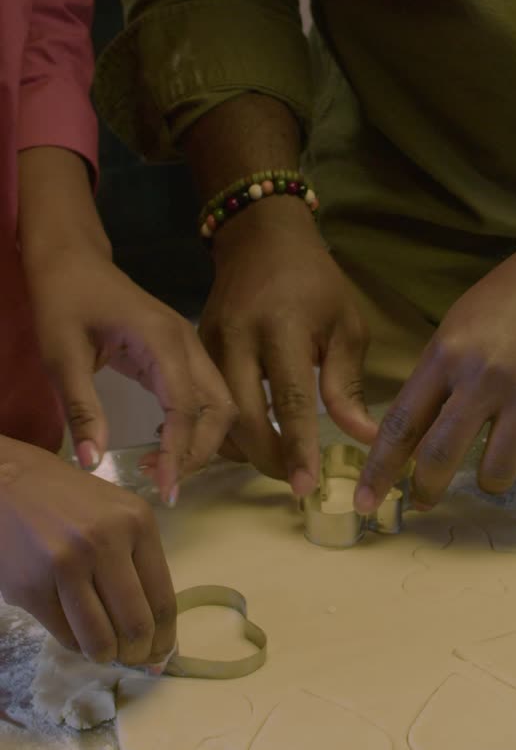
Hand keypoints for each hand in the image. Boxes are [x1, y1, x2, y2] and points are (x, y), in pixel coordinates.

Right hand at [0, 439, 175, 664]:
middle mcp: (105, 542)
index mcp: (137, 522)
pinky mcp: (31, 587)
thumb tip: (156, 635)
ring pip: (99, 639)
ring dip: (106, 656)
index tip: (160, 653)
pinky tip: (77, 633)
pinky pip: (64, 636)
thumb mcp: (118, 516)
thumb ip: (138, 565)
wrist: (8, 483)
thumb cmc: (70, 502)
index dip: (164, 638)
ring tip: (104, 651)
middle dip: (137, 654)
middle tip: (132, 658)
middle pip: (135, 625)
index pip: (162, 599)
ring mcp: (65, 565)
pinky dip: (76, 645)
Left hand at [25, 247, 235, 503]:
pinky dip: (194, 426)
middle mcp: (187, 343)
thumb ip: (81, 408)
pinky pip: (204, 396)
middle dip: (199, 451)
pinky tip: (163, 442)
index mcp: (162, 340)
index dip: (179, 452)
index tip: (164, 490)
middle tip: (160, 481)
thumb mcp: (61, 355)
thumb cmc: (63, 300)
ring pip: (219, 403)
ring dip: (200, 441)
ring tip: (159, 466)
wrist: (71, 259)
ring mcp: (189, 347)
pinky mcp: (181, 354)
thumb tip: (92, 461)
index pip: (187, 407)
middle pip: (220, 408)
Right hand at [200, 199, 376, 494]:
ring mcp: (210, 343)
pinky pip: (204, 402)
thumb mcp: (345, 325)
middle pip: (244, 416)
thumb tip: (365, 440)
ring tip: (274, 465)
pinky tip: (247, 442)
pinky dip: (224, 429)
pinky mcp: (195, 348)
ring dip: (243, 449)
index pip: (290, 400)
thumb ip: (347, 385)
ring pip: (216, 414)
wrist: (260, 239)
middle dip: (267, 458)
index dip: (298, 448)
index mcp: (283, 328)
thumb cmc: (314, 283)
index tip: (306, 487)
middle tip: (291, 483)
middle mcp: (239, 338)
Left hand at [355, 244, 515, 509]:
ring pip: (496, 474)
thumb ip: (434, 381)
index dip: (380, 470)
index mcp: (448, 355)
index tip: (365, 502)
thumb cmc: (506, 302)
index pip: (401, 424)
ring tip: (494, 462)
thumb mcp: (455, 329)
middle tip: (422, 499)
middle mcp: (486, 377)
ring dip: (489, 480)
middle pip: (441, 457)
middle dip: (425, 490)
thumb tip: (409, 441)